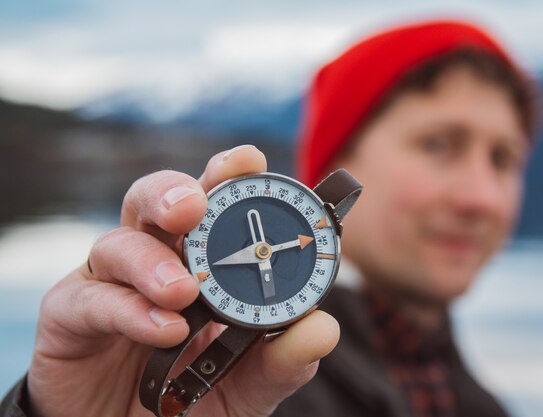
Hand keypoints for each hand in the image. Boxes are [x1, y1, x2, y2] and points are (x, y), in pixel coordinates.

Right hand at [27, 145, 339, 416]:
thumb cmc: (189, 401)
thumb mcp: (246, 386)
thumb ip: (281, 361)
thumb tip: (322, 329)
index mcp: (199, 264)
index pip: (211, 207)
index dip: (226, 176)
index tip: (249, 160)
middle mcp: (153, 262)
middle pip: (155, 201)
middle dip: (175, 192)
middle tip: (194, 205)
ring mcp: (109, 285)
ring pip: (119, 243)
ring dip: (151, 261)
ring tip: (182, 291)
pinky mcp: (70, 318)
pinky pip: (90, 300)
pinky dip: (128, 310)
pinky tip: (163, 329)